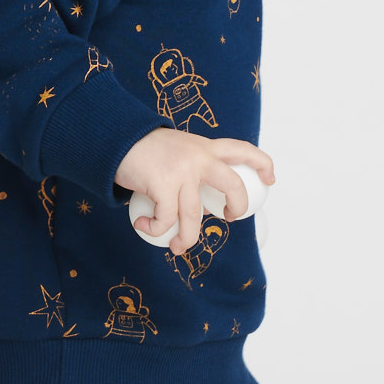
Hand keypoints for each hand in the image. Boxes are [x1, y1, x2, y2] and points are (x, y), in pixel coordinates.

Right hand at [115, 130, 273, 254]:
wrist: (114, 137)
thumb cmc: (142, 147)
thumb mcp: (176, 148)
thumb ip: (191, 164)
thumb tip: (196, 198)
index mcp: (204, 147)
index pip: (243, 150)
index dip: (262, 164)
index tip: (270, 179)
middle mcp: (198, 158)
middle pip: (233, 185)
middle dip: (237, 208)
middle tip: (227, 218)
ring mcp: (182, 171)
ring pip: (194, 215)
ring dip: (187, 238)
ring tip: (177, 246)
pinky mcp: (162, 184)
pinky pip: (167, 218)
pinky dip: (156, 229)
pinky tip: (146, 228)